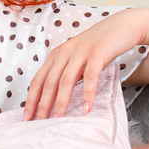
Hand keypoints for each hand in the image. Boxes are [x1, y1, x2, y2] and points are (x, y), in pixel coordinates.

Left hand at [23, 10, 140, 120]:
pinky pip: (91, 77)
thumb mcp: (78, 57)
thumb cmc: (100, 46)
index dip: (31, 99)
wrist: (122, 26)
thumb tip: (57, 98)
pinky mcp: (98, 53)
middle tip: (39, 123)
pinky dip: (88, 94)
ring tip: (58, 119)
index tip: (26, 117)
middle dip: (43, 104)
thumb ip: (67, 72)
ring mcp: (81, 52)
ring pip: (66, 80)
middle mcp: (65, 52)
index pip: (39, 79)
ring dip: (61, 101)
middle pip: (49, 82)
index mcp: (57, 54)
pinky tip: (86, 109)